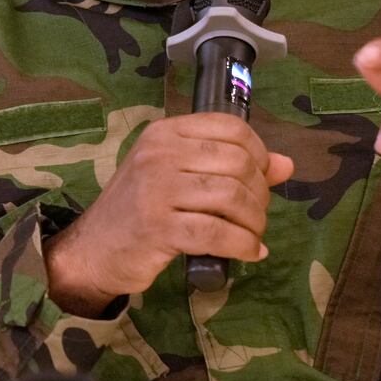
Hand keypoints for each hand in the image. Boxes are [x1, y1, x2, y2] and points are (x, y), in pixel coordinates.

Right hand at [45, 114, 294, 315]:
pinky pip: (218, 234)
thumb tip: (286, 164)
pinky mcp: (159, 228)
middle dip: (259, 194)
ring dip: (255, 222)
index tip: (260, 179)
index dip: (259, 154)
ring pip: (232, 198)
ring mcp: (157, 190)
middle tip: (255, 215)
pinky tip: (250, 253)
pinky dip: (244, 246)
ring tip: (253, 235)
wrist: (93, 248)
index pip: (231, 128)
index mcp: (165, 133)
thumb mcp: (178, 176)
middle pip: (237, 163)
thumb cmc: (139, 208)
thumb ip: (229, 165)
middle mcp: (159, 154)